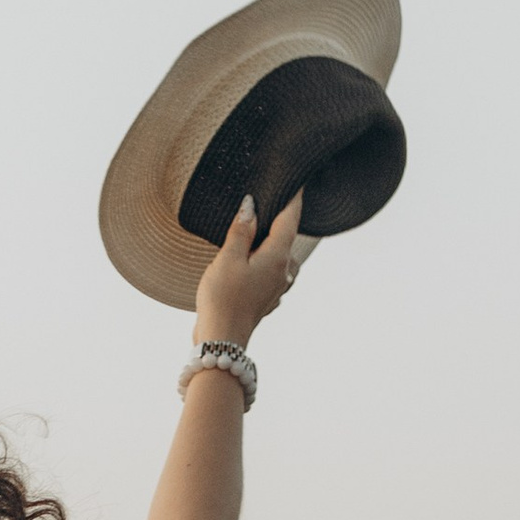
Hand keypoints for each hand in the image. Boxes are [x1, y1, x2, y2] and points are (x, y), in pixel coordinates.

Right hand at [193, 191, 304, 350]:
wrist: (222, 341)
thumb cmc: (223, 299)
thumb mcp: (227, 259)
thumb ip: (241, 230)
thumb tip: (251, 206)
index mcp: (278, 256)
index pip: (290, 217)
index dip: (293, 197)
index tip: (297, 179)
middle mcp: (284, 270)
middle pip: (286, 235)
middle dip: (278, 217)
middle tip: (270, 198)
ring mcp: (278, 286)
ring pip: (279, 254)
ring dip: (271, 241)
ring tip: (257, 229)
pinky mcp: (267, 298)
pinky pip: (271, 271)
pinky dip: (264, 260)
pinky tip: (250, 260)